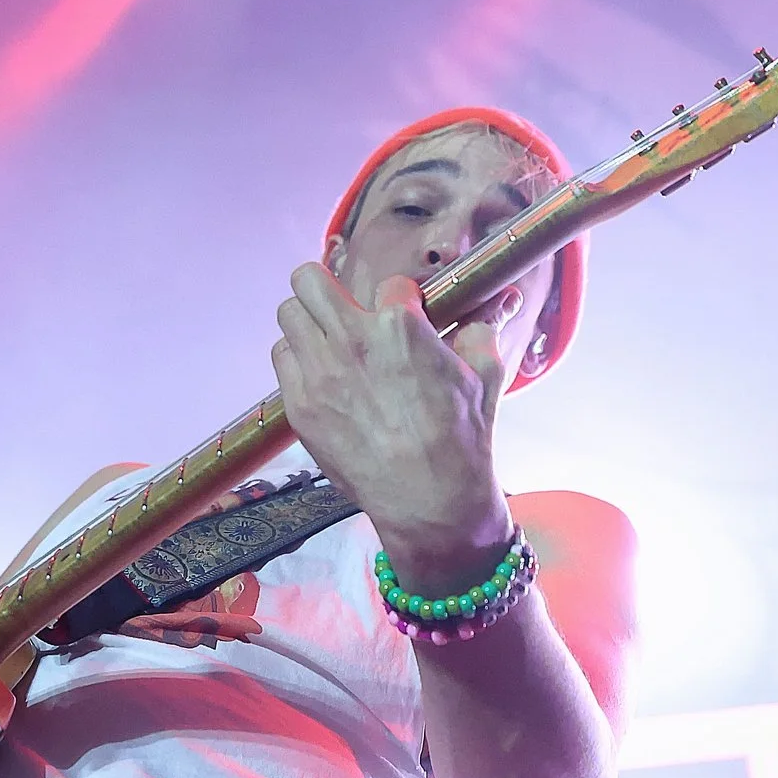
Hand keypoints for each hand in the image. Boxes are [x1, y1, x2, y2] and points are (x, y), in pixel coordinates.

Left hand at [271, 264, 517, 588]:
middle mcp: (352, 341)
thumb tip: (496, 300)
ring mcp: (320, 372)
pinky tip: (320, 374)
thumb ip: (483, 329)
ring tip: (328, 341)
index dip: (401, 300)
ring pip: (288, 313)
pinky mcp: (300, 403)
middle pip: (309, 279)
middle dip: (328, 288)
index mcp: (400, 326)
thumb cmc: (461, 438)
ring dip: (308, 322)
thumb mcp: (485, 375)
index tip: (405, 318)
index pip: (389, 284)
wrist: (429, 499)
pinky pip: (281, 357)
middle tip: (344, 309)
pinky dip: (298, 360)